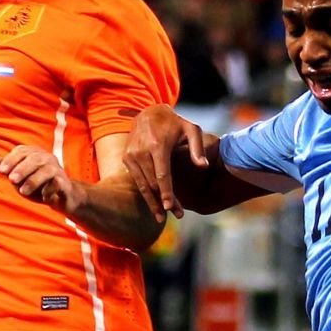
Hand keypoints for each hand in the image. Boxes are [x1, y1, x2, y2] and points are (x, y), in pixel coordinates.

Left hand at [0, 145, 79, 212]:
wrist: (59, 197)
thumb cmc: (36, 185)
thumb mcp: (19, 178)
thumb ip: (8, 170)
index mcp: (34, 154)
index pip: (21, 151)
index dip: (11, 159)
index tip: (1, 170)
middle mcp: (46, 158)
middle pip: (35, 159)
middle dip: (22, 169)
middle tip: (11, 180)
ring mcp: (56, 169)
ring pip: (46, 170)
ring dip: (33, 180)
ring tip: (22, 192)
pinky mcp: (64, 182)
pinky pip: (57, 183)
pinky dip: (48, 190)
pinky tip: (43, 197)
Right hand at [123, 105, 205, 219]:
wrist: (148, 112)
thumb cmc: (174, 123)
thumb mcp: (191, 129)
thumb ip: (197, 148)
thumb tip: (203, 167)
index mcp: (157, 145)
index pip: (162, 175)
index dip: (166, 193)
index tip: (171, 208)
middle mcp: (140, 152)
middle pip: (153, 184)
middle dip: (164, 201)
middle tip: (178, 215)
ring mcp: (131, 155)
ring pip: (143, 186)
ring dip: (153, 203)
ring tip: (162, 218)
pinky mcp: (127, 159)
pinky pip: (137, 180)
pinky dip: (146, 194)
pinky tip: (154, 204)